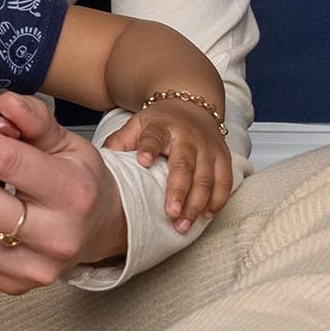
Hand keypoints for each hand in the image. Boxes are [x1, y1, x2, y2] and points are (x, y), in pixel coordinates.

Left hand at [104, 103, 233, 229]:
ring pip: (207, 178)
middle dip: (179, 191)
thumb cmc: (160, 122)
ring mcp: (209, 148)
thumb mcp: (137, 124)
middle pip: (185, 166)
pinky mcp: (224, 158)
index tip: (142, 161)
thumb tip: (104, 159)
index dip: (149, 148)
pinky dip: (218, 200)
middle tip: (171, 213)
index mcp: (163, 127)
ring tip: (184, 225)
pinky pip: (225, 182)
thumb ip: (121, 140)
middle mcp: (189, 137)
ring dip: (197, 204)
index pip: (154, 137)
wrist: (192, 105)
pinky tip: (206, 216)